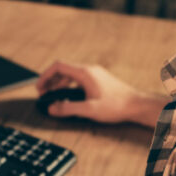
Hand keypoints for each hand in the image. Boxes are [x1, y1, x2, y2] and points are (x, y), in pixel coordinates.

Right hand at [35, 60, 168, 127]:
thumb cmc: (117, 106)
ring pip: (70, 73)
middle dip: (50, 80)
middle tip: (42, 93)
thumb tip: (52, 108)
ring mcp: (95, 73)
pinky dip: (68, 85)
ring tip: (52, 95)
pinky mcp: (99, 79)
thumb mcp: (89, 110)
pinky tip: (68, 96)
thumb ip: (68, 109)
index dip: (45, 76)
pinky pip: (78, 78)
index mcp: (85, 72)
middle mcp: (89, 69)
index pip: (58, 66)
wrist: (137, 104)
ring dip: (59, 82)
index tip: (39, 87)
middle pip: (63, 69)